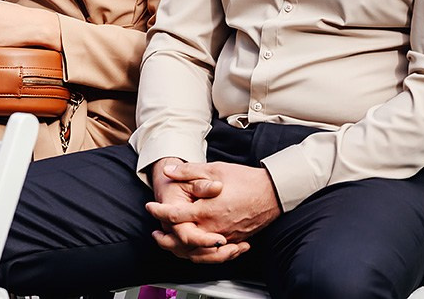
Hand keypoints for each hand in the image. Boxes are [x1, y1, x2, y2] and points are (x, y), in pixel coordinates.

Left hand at [148, 161, 280, 263]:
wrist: (273, 192)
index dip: (158, 211)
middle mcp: (214, 227)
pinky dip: (200, 254)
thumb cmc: (246, 180)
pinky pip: (213, 255)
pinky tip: (195, 248)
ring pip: (197, 252)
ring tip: (171, 242)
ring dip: (180, 249)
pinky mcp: (234, 240)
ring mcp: (224, 237)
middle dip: (165, 238)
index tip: (151, 207)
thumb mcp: (215, 169)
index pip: (174, 215)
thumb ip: (189, 171)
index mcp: (206, 209)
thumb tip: (168, 170)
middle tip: (155, 232)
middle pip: (182, 241)